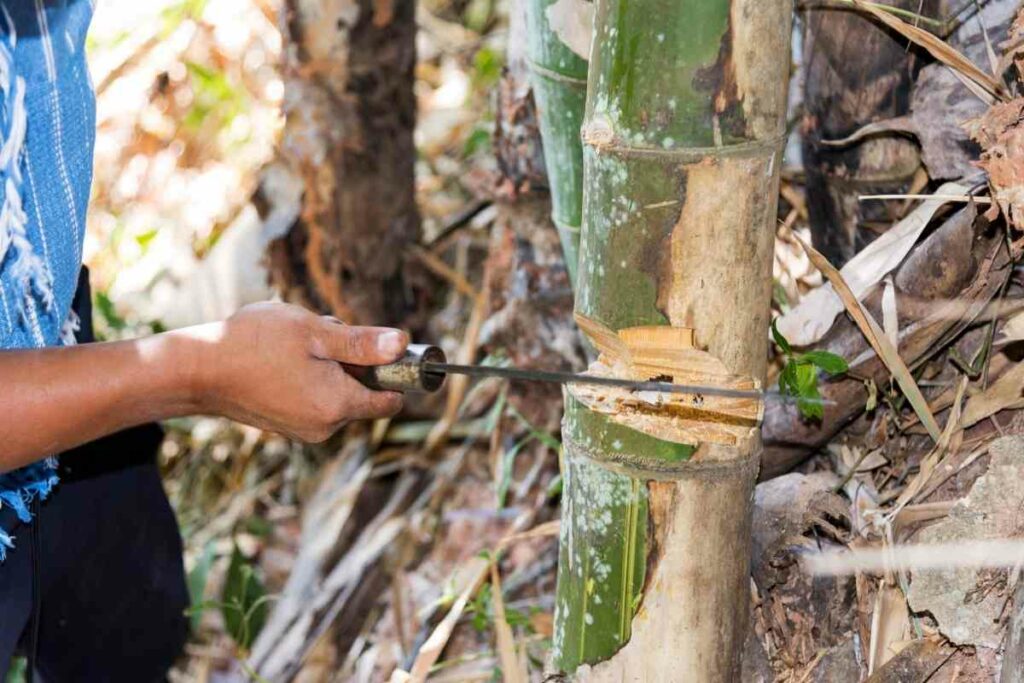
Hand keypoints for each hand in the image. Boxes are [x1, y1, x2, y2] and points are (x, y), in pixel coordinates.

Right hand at [181, 302, 407, 441]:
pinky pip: (314, 399)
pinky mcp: (286, 426)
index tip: (379, 348)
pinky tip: (280, 361)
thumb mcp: (315, 333)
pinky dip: (308, 378)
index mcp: (338, 406)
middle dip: (350, 363)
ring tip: (293, 347)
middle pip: (362, 392)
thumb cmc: (253, 344)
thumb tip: (402, 344)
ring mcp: (303, 430)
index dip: (394, 372)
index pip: (390, 400)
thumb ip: (362, 344)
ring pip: (336, 393)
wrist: (196, 370)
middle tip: (319, 337)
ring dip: (327, 368)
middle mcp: (325, 427)